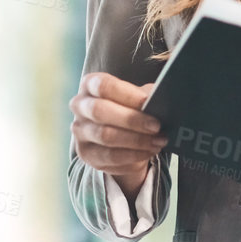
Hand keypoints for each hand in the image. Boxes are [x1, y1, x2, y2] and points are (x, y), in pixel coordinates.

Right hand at [69, 72, 163, 194]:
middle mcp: (80, 106)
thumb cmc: (129, 108)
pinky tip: (149, 151)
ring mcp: (80, 132)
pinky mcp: (86, 154)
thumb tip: (161, 99)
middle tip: (156, 126)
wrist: (120, 133)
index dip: (127, 94)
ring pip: (106, 136)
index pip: (103, 86)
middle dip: (132, 120)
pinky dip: (134, 155)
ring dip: (136, 140)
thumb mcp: (137, 96)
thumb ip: (146, 95)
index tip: (147, 102)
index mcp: (90, 85)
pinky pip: (110, 157)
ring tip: (158, 140)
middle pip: (100, 111)